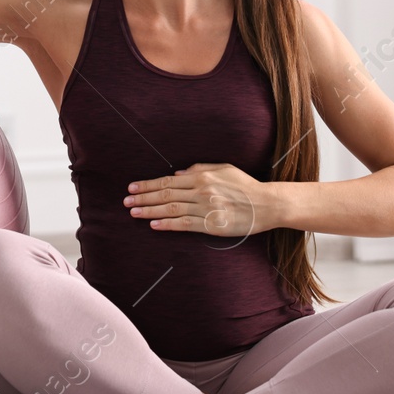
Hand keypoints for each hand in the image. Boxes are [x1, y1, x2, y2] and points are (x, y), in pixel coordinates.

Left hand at [123, 162, 272, 238]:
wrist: (266, 204)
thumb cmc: (245, 186)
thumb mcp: (224, 169)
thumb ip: (199, 168)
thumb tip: (176, 174)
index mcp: (202, 176)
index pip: (168, 181)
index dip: (148, 185)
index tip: (133, 187)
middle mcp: (201, 191)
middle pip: (165, 194)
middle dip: (143, 198)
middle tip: (126, 201)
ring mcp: (205, 208)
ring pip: (171, 209)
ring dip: (150, 211)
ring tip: (134, 213)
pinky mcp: (211, 225)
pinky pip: (184, 224)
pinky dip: (167, 224)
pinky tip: (154, 225)